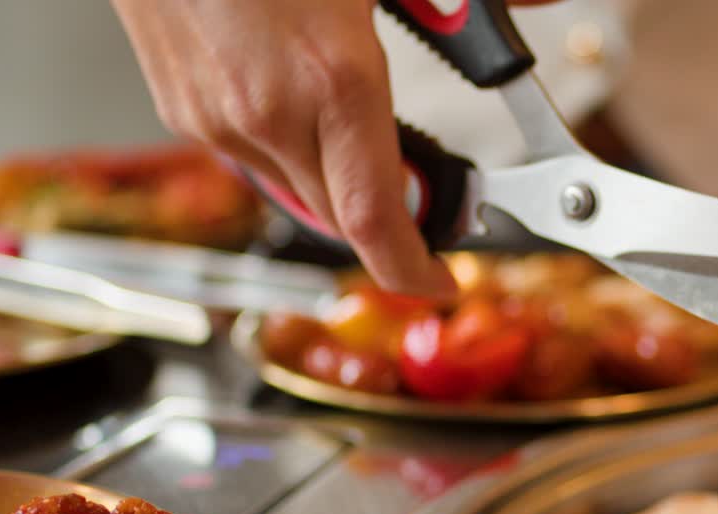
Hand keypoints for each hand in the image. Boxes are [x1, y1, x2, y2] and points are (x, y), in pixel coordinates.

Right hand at [112, 0, 552, 298]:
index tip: (436, 281)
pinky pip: (245, 155)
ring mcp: (211, 115)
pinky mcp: (177, 105)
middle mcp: (263, 113)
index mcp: (327, 78)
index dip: (410, 268)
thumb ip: (463, 3)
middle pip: (336, 215)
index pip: (374, 221)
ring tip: (350, 122)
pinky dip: (283, 147)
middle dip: (381, 214)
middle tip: (419, 187)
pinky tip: (292, 97)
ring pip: (289, 187)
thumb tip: (540, 5)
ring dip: (330, 176)